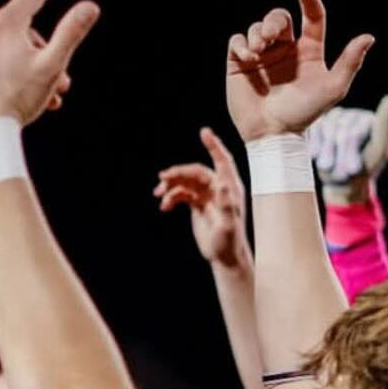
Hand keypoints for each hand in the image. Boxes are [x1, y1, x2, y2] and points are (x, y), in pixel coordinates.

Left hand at [0, 0, 98, 129]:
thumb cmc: (16, 100)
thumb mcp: (51, 66)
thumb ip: (71, 33)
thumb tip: (90, 6)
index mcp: (4, 24)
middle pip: (22, 30)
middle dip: (45, 52)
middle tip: (62, 84)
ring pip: (6, 49)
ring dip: (27, 67)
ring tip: (42, 97)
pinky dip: (4, 72)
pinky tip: (14, 94)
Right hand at [154, 127, 248, 267]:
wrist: (223, 256)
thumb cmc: (229, 241)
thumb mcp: (228, 225)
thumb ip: (226, 205)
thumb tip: (222, 185)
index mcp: (229, 188)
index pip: (222, 161)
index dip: (213, 146)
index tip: (204, 132)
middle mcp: (218, 188)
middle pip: (195, 172)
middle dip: (178, 173)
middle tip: (162, 178)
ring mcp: (207, 195)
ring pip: (185, 182)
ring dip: (171, 186)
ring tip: (158, 195)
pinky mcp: (198, 204)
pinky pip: (181, 194)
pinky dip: (171, 198)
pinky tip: (164, 207)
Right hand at [226, 0, 373, 141]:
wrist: (272, 134)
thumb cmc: (304, 114)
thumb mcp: (333, 89)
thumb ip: (350, 63)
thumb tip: (368, 37)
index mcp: (309, 50)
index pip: (312, 17)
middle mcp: (285, 50)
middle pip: (278, 18)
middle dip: (272, 21)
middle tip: (269, 38)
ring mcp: (261, 57)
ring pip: (256, 27)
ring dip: (256, 33)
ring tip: (257, 52)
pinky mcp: (239, 65)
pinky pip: (237, 41)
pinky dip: (241, 44)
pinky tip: (248, 57)